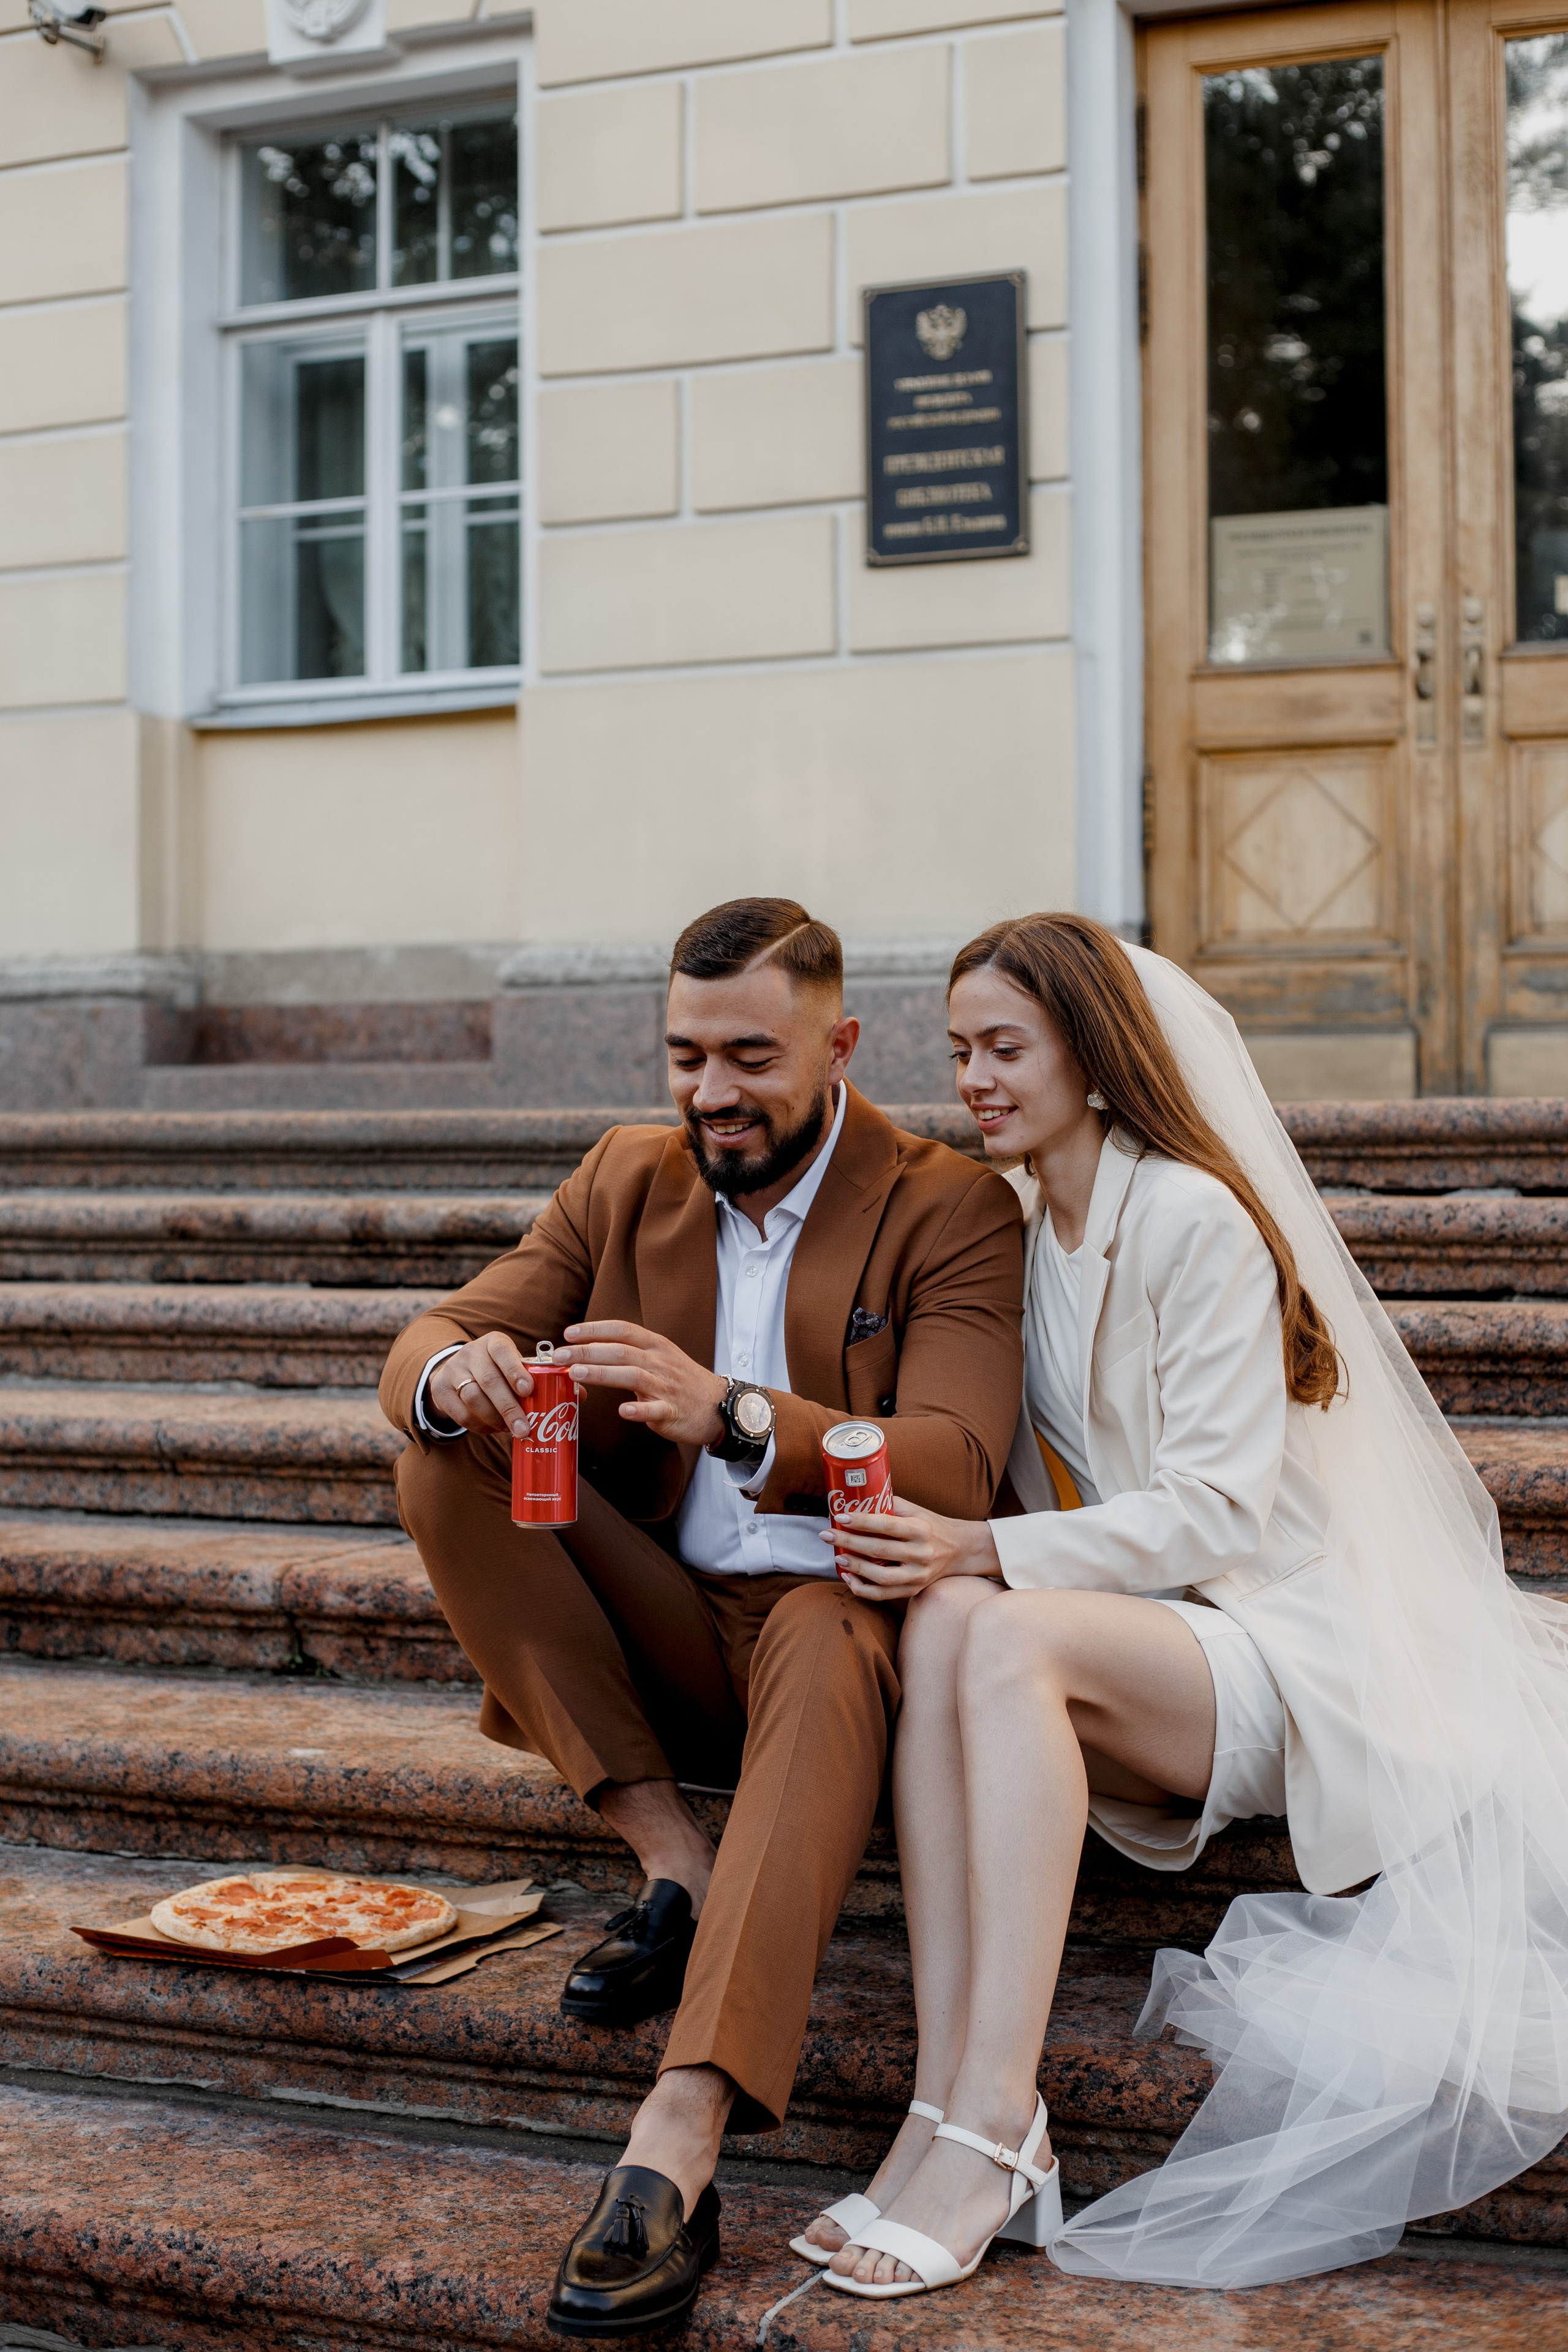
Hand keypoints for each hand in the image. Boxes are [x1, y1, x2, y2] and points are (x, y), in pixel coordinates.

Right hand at [428, 1332, 540, 1437]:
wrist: (456, 1369)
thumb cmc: (496, 1369)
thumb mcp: (509, 1364)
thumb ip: (525, 1377)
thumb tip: (549, 1404)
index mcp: (493, 1342)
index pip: (503, 1351)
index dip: (515, 1371)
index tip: (527, 1391)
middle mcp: (471, 1352)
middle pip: (489, 1380)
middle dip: (509, 1408)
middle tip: (524, 1428)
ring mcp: (453, 1369)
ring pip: (473, 1398)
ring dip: (494, 1419)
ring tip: (509, 1429)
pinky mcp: (440, 1389)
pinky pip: (461, 1414)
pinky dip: (480, 1426)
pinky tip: (493, 1429)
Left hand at [555, 1321, 728, 1446]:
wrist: (718, 1405)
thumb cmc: (680, 1380)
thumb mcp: (659, 1356)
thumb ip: (629, 1353)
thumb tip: (588, 1351)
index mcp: (655, 1345)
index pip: (622, 1330)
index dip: (594, 1330)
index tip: (569, 1333)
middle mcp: (660, 1362)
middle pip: (621, 1351)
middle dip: (587, 1352)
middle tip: (559, 1356)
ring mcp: (667, 1386)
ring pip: (633, 1375)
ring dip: (603, 1374)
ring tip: (576, 1375)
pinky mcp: (672, 1411)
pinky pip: (654, 1409)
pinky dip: (638, 1409)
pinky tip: (622, 1410)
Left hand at [823, 1496, 1001, 1599]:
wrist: (960, 1550)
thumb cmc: (931, 1525)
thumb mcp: (915, 1510)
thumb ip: (888, 1506)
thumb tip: (854, 1500)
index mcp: (920, 1529)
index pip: (886, 1525)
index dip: (861, 1522)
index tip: (840, 1517)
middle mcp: (921, 1554)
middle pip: (880, 1550)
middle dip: (849, 1542)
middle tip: (827, 1535)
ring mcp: (918, 1575)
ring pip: (881, 1577)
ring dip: (855, 1567)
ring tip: (837, 1557)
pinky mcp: (914, 1590)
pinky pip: (884, 1595)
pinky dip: (863, 1589)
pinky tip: (848, 1577)